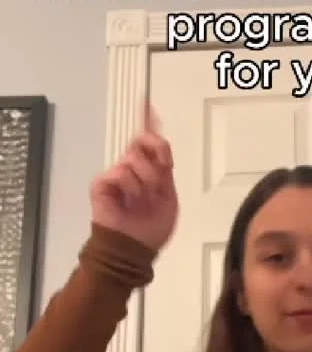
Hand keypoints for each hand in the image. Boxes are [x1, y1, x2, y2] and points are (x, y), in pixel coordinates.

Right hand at [89, 101, 177, 251]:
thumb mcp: (169, 198)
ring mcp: (116, 174)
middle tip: (160, 178)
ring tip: (142, 202)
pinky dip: (130, 188)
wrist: (133, 249)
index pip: (149, 144)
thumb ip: (165, 170)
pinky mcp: (102, 182)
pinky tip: (128, 202)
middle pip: (143, 141)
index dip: (149, 122)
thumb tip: (160, 147)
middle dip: (156, 157)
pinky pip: (121, 172)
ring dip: (146, 183)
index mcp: (149, 172)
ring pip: (135, 159)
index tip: (147, 102)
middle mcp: (132, 169)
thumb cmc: (151, 229)